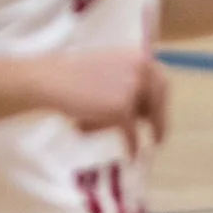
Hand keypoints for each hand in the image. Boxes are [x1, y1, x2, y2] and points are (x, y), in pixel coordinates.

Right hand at [40, 49, 172, 144]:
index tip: (159, 114)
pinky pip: (131, 133)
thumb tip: (146, 109)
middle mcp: (141, 70)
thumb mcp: (109, 68)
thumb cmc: (73, 74)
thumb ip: (129, 80)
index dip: (161, 101)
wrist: (52, 80)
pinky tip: (131, 156)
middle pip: (159, 99)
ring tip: (132, 143)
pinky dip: (131, 146)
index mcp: (139, 56)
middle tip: (158, 138)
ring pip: (143, 116)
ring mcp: (133, 89)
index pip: (161, 81)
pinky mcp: (122, 109)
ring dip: (133, 128)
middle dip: (159, 119)